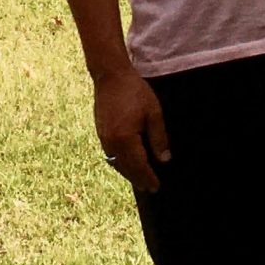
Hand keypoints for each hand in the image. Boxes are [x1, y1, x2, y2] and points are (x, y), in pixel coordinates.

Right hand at [92, 68, 170, 193]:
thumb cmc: (135, 91)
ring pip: (116, 163)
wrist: (111, 76)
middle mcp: (112, 142)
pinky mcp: (100, 132)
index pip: (139, 165)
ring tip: (139, 179)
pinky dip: (119, 163)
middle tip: (149, 188)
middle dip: (138, 179)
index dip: (148, 177)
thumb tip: (164, 160)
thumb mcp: (154, 113)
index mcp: (126, 138)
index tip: (156, 187)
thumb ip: (159, 138)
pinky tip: (126, 163)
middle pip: (126, 168)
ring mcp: (104, 138)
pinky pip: (110, 154)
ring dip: (128, 173)